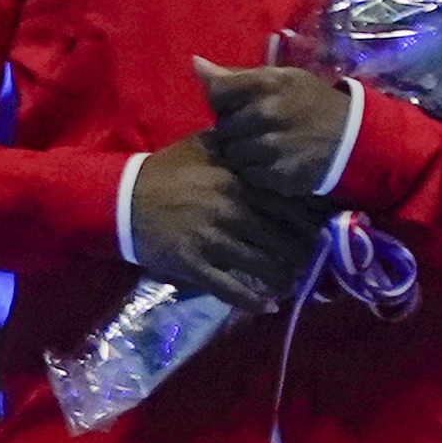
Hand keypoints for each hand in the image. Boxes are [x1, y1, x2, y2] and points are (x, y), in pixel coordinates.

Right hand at [128, 136, 327, 309]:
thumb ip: (238, 142)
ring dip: (283, 280)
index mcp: (240, 182)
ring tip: (291, 283)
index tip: (320, 234)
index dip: (311, 226)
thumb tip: (270, 136)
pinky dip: (253, 302)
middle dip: (301, 257)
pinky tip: (267, 307)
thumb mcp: (203, 145)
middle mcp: (232, 211)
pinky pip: (231, 290)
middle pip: (284, 241)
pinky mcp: (194, 265)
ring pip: (264, 267)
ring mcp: (213, 240)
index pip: (291, 208)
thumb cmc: (167, 171)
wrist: (121, 198)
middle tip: (308, 264)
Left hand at [193, 57, 353, 197]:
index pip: (216, 92)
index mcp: (267, 83)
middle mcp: (266, 113)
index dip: (223, 101)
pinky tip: (274, 163)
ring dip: (243, 152)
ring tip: (265, 147)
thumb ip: (236, 75)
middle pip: (222, 126)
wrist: (355, 139)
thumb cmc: (313, 103)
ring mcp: (272, 147)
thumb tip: (194, 64)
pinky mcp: (278, 175)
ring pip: (233, 153)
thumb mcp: (281, 79)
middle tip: (257, 129)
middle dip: (235, 129)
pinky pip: (249, 174)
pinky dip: (257, 171)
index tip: (239, 105)